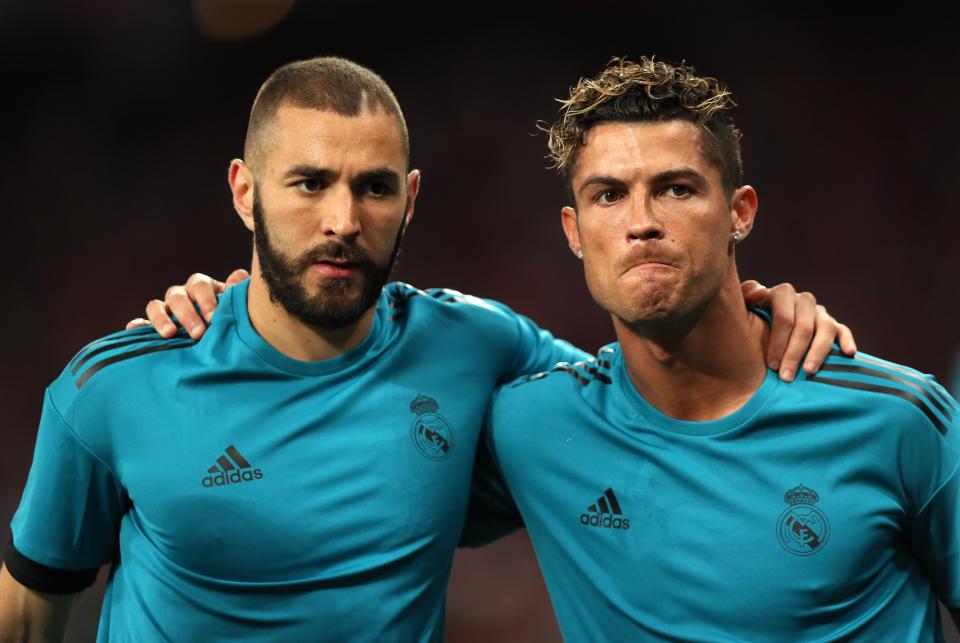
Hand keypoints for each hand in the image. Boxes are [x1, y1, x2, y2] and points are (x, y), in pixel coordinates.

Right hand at [125, 269, 248, 339]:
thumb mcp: (237, 303)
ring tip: (169, 334)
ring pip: (156, 306)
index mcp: (202, 287)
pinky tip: (133, 330)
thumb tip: (238, 278)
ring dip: (161, 319)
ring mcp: (166, 309)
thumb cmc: (231, 315)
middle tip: (198, 333)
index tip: (213, 318)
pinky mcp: (154, 325)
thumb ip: (237, 291)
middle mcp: (182, 295)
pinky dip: (137, 326)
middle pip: (178, 297)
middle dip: (187, 315)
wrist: (224, 333)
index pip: (199, 286)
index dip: (205, 300)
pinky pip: (142, 323)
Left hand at [741, 280, 855, 381]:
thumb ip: (743, 300)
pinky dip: (847, 340)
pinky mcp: (832, 324)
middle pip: (804, 326)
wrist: (757, 325)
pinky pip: (843, 330)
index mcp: (779, 295)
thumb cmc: (745, 322)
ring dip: (817, 352)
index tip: (771, 365)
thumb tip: (753, 295)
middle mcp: (801, 301)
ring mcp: (818, 312)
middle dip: (794, 353)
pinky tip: (849, 353)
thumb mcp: (739, 310)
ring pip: (826, 328)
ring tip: (808, 372)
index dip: (778, 341)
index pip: (784, 315)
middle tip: (786, 376)